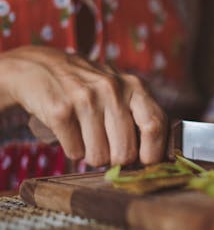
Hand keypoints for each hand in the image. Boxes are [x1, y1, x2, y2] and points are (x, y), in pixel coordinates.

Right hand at [0, 46, 165, 165]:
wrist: (38, 66)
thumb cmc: (90, 88)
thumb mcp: (121, 91)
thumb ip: (141, 117)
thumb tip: (159, 158)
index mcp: (135, 86)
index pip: (155, 126)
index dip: (153, 153)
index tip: (145, 162)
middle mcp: (112, 89)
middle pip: (126, 152)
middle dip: (117, 160)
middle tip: (109, 150)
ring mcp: (85, 98)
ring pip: (99, 158)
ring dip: (93, 155)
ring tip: (88, 136)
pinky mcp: (59, 110)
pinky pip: (75, 153)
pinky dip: (73, 150)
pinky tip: (70, 132)